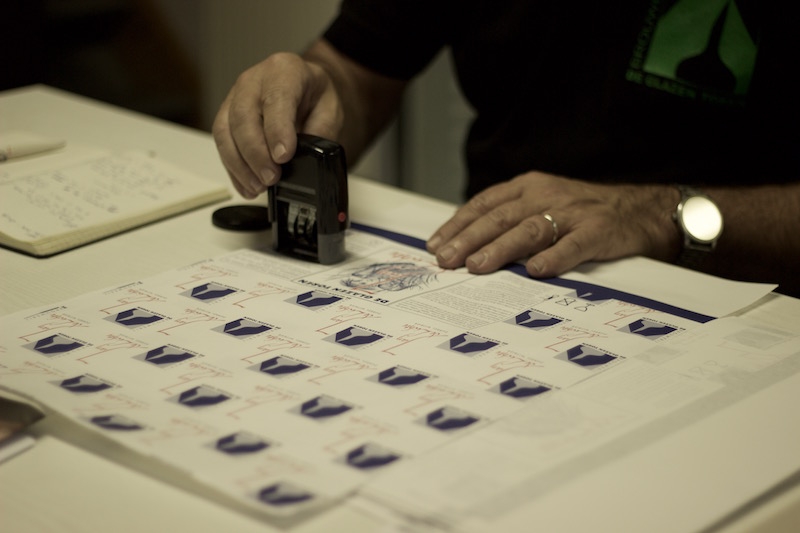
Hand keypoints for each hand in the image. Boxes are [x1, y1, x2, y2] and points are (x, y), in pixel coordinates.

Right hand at [212, 52, 343, 198]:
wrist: (305, 86)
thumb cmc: (315, 95)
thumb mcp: (331, 109)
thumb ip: (320, 131)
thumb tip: (305, 158)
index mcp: (284, 70)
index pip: (275, 99)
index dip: (277, 130)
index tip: (283, 156)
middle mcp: (253, 80)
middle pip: (243, 117)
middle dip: (255, 153)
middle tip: (271, 178)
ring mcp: (235, 96)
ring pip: (225, 131)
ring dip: (239, 164)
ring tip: (258, 186)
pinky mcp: (226, 115)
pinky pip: (222, 143)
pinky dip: (233, 168)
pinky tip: (247, 185)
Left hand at [426, 171, 680, 276]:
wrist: (641, 210)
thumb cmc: (582, 213)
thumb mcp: (542, 205)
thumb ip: (510, 220)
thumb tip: (466, 247)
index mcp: (529, 187)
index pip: (485, 204)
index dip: (458, 224)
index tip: (436, 245)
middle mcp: (547, 195)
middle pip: (500, 217)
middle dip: (469, 239)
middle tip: (446, 260)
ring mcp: (573, 212)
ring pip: (530, 229)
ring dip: (500, 248)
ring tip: (477, 266)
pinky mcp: (598, 231)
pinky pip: (574, 245)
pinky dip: (554, 257)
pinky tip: (535, 271)